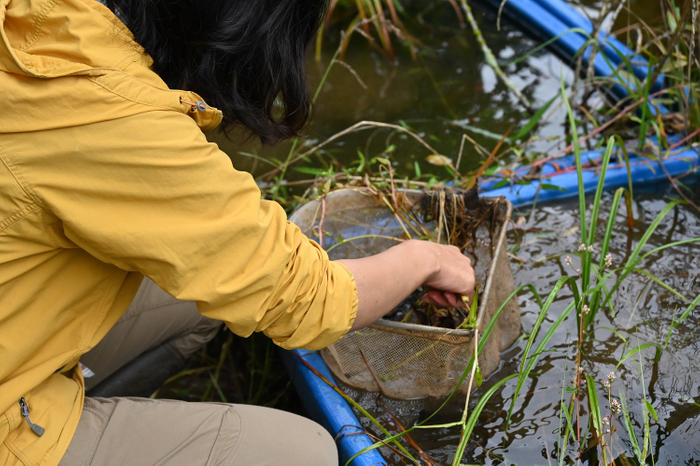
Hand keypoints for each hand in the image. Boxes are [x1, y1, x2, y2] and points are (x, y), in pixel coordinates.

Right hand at [338, 239, 475, 331]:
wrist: (415, 260)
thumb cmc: (403, 261)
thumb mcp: (405, 264)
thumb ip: (405, 271)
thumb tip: (376, 278)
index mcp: (445, 252)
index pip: (446, 272)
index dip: (436, 284)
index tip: (426, 290)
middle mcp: (457, 258)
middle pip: (454, 283)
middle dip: (441, 292)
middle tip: (429, 295)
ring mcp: (464, 270)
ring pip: (458, 293)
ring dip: (444, 298)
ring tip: (431, 295)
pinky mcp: (468, 281)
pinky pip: (464, 300)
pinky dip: (451, 302)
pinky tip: (439, 295)